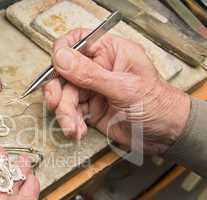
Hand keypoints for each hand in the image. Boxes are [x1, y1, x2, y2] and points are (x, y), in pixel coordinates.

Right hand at [43, 28, 189, 154]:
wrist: (166, 136)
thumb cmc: (157, 105)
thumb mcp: (124, 88)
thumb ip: (90, 74)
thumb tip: (62, 58)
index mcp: (111, 52)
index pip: (78, 41)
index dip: (62, 51)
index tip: (55, 67)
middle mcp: (99, 68)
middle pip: (64, 73)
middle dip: (58, 91)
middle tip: (55, 103)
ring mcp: (93, 89)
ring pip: (65, 96)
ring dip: (65, 114)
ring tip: (72, 127)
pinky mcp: (90, 109)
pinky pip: (71, 113)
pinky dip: (71, 123)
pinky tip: (78, 131)